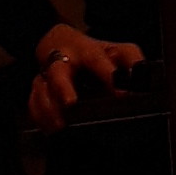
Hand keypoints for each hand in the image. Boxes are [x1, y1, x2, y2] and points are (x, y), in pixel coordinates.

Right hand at [28, 25, 143, 134]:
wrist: (59, 43)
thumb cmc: (94, 53)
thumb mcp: (117, 50)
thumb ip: (132, 60)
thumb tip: (142, 77)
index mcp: (86, 52)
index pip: (96, 59)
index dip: (108, 74)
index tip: (122, 94)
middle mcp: (62, 63)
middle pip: (58, 73)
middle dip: (62, 87)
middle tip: (70, 103)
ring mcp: (46, 76)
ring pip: (41, 91)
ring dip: (49, 110)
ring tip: (60, 128)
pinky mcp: (36, 89)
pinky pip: (33, 104)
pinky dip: (40, 118)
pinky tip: (50, 131)